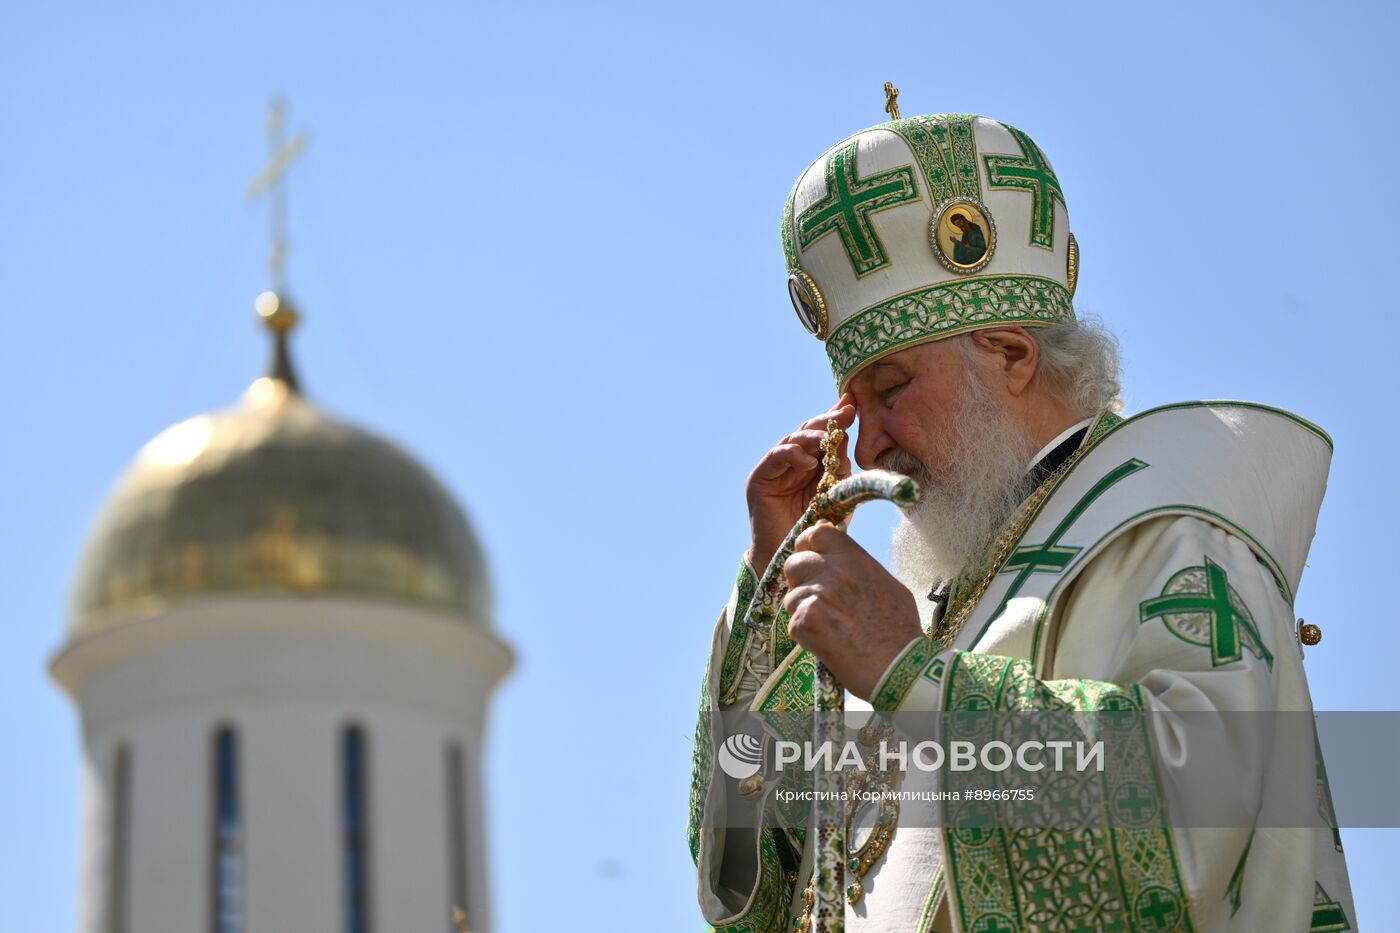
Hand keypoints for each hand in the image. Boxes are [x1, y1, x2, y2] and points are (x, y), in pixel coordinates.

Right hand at [745, 398, 854, 574]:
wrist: (791, 556)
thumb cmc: (815, 528)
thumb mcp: (835, 494)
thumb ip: (839, 468)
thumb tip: (844, 437)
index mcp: (811, 463)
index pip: (823, 435)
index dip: (836, 418)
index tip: (853, 403)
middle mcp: (791, 462)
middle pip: (808, 431)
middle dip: (827, 420)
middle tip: (846, 411)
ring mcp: (774, 468)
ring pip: (792, 440)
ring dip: (812, 436)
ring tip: (828, 438)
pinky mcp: (759, 478)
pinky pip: (775, 457)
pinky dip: (791, 454)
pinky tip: (808, 461)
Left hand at [781, 523, 922, 699]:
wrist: (898, 666)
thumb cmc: (900, 630)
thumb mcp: (888, 585)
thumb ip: (859, 568)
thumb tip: (842, 562)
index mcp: (854, 559)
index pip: (816, 534)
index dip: (807, 545)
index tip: (808, 555)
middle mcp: (832, 572)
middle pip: (794, 563)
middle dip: (799, 580)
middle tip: (814, 598)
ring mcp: (816, 596)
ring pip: (792, 597)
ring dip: (803, 611)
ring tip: (829, 628)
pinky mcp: (804, 623)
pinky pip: (793, 623)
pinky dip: (805, 635)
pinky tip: (827, 644)